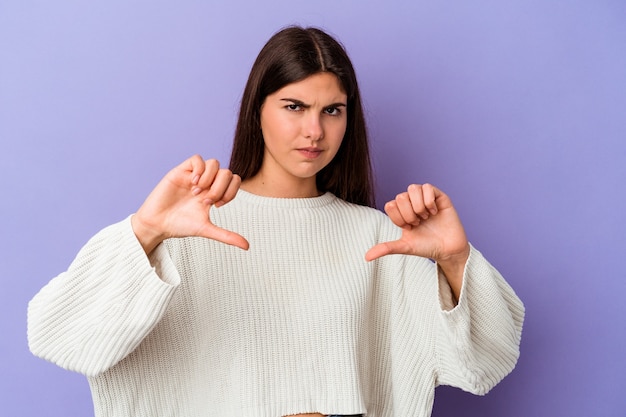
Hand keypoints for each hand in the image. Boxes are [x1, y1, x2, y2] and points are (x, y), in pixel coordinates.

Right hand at [132, 155, 248, 253]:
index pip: (234, 181)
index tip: (218, 205)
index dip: (231, 191)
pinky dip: (199, 170)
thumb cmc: (179, 225)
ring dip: (209, 179)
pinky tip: (193, 183)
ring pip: (214, 163)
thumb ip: (227, 236)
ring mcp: (194, 175)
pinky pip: (197, 159)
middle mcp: (206, 182)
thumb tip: (247, 246)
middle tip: (206, 202)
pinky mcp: (181, 171)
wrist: (157, 224)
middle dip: (220, 188)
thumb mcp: (206, 229)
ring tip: (196, 193)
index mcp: (214, 192)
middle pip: (227, 172)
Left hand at [365, 184, 469, 296]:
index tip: (409, 228)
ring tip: (426, 217)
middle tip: (419, 223)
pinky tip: (435, 212)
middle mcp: (412, 203)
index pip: (390, 204)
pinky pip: (428, 187)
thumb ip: (386, 248)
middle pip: (400, 196)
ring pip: (413, 188)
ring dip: (418, 206)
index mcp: (402, 212)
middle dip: (408, 214)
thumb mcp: (404, 247)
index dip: (398, 218)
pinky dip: (429, 201)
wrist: (448, 250)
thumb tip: (366, 257)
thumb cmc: (426, 247)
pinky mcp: (439, 197)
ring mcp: (425, 198)